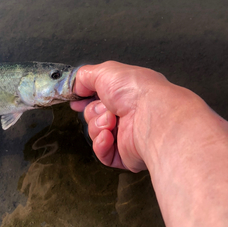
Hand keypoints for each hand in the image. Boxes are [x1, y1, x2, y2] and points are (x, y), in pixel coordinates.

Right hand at [71, 61, 192, 171]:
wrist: (151, 117)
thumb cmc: (136, 91)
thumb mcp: (105, 71)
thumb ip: (85, 76)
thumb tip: (76, 85)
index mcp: (126, 92)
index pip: (100, 97)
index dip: (86, 99)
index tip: (77, 101)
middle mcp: (128, 113)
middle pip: (93, 115)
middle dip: (94, 112)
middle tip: (106, 109)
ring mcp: (127, 134)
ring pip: (96, 133)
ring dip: (98, 126)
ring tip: (112, 122)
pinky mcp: (126, 155)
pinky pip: (102, 153)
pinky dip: (102, 144)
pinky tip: (109, 137)